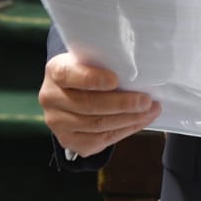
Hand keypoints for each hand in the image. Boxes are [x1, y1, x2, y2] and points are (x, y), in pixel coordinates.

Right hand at [38, 54, 159, 156]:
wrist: (71, 92)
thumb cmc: (87, 71)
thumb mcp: (89, 59)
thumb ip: (104, 63)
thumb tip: (137, 73)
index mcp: (55, 71)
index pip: (68, 75)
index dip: (92, 79)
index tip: (115, 80)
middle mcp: (51, 98)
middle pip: (88, 105)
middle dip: (122, 104)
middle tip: (146, 100)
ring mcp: (57, 123)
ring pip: (96, 125)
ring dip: (129, 119)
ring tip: (150, 111)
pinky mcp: (68, 141)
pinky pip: (99, 140)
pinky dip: (124, 131)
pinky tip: (140, 122)